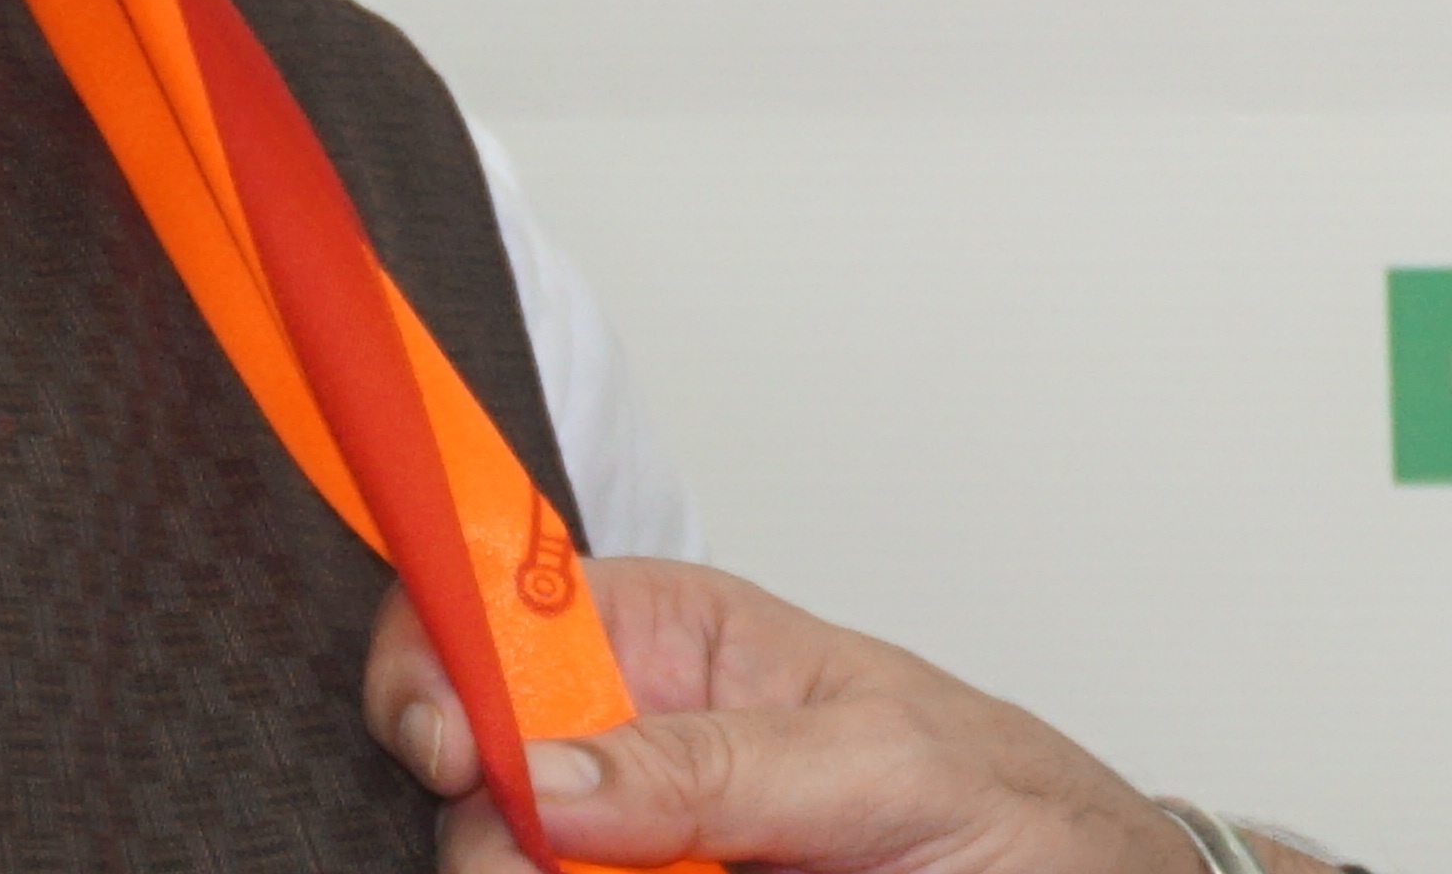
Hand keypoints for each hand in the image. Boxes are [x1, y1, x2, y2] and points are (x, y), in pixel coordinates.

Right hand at [367, 556, 1214, 873]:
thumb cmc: (1013, 807)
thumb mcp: (881, 766)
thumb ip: (715, 762)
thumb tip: (545, 775)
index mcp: (677, 644)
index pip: (502, 605)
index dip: (438, 656)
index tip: (443, 740)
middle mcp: (634, 747)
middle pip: (474, 776)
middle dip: (483, 827)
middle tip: (536, 868)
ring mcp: (639, 851)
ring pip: (507, 861)